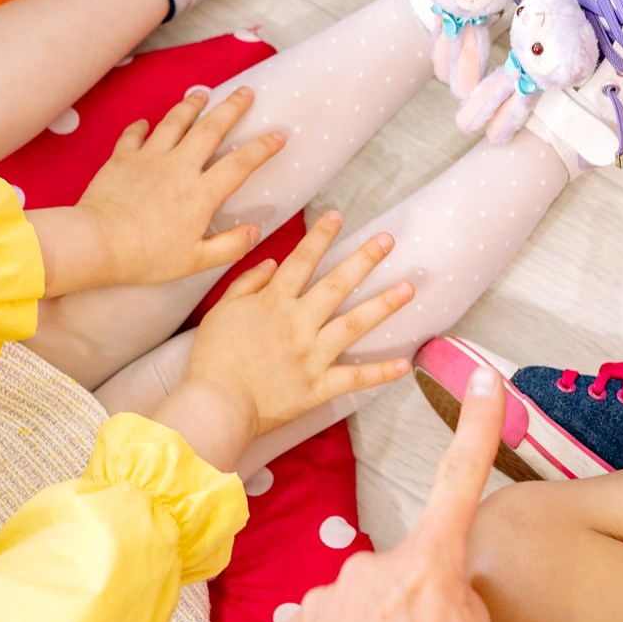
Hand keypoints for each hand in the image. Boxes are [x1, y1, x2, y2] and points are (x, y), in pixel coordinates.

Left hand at [70, 88, 282, 287]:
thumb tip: (255, 232)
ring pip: (174, 122)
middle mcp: (179, 168)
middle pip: (210, 129)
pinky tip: (145, 123)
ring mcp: (149, 159)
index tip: (279, 134)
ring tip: (201, 93)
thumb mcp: (194, 261)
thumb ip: (229, 246)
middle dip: (231, 107)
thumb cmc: (145, 257)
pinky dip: (140, 127)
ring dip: (190, 106)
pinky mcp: (122, 159)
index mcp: (200, 193)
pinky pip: (133, 135)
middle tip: (246, 91)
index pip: (240, 164)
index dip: (263, 147)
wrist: (96, 243)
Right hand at [184, 210, 413, 438]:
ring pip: (354, 324)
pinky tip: (404, 364)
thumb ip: (247, 284)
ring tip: (409, 288)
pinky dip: (379, 372)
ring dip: (383, 304)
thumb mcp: (222, 312)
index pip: (302, 261)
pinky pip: (354, 378)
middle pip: (337, 285)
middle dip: (364, 259)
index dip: (320, 236)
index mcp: (274, 303)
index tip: (338, 216)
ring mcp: (312, 355)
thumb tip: (273, 263)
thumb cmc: (213, 359)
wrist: (216, 405)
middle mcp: (298, 324)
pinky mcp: (319, 387)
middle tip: (388, 240)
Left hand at [238, 367, 510, 621]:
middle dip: (419, 621)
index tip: (484, 379)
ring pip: (365, 614)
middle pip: (410, 581)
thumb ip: (471, 620)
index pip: (460, 483)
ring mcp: (323, 598)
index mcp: (428, 575)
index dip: (477, 427)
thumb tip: (449, 605)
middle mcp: (369, 570)